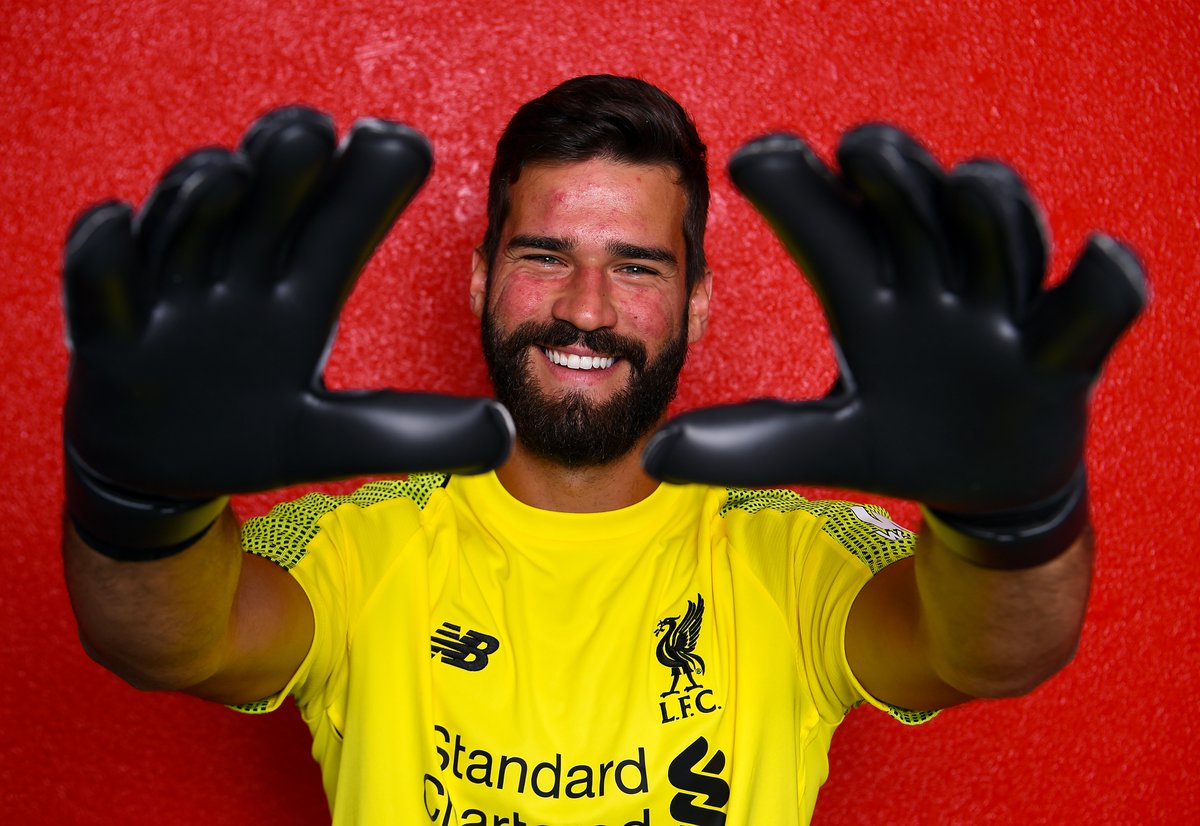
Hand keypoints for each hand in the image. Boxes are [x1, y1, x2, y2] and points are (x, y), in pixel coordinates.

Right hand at [64, 108, 512, 549]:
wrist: (164, 465)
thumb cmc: (253, 430)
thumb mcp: (338, 438)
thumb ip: (415, 433)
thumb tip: (504, 434)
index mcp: (299, 295)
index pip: (342, 225)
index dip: (368, 184)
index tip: (400, 145)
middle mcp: (238, 279)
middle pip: (265, 205)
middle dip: (286, 167)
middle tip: (314, 131)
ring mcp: (171, 299)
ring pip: (184, 225)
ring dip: (202, 197)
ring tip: (231, 174)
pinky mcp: (108, 332)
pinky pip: (97, 281)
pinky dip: (103, 255)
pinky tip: (117, 226)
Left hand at [643, 125, 1144, 516]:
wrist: (987, 478)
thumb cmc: (903, 439)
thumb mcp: (824, 443)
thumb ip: (749, 442)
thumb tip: (656, 456)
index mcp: (869, 297)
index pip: (826, 227)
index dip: (794, 190)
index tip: (752, 159)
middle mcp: (933, 283)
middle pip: (913, 202)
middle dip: (892, 173)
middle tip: (862, 150)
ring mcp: (1002, 307)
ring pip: (999, 228)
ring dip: (988, 207)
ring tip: (970, 188)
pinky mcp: (1066, 343)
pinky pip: (1096, 301)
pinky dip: (1101, 282)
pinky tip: (1097, 263)